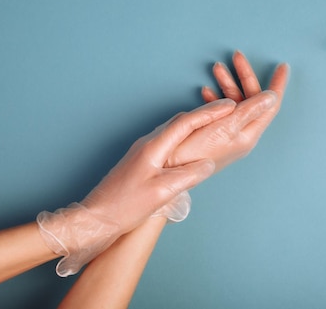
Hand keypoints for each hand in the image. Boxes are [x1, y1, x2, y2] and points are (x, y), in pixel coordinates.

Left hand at [37, 99, 234, 276]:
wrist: (96, 217)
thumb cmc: (124, 206)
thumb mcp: (161, 193)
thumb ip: (187, 176)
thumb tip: (208, 164)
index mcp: (153, 147)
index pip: (186, 123)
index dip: (210, 113)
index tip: (230, 106)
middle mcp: (148, 144)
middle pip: (180, 122)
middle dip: (205, 114)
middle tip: (227, 111)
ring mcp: (143, 152)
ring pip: (174, 130)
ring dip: (195, 124)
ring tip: (214, 123)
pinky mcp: (141, 161)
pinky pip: (168, 141)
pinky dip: (185, 137)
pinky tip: (190, 144)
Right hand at [167, 51, 289, 171]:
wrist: (170, 170)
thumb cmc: (195, 152)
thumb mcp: (225, 127)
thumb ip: (249, 110)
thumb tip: (272, 96)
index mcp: (248, 133)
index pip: (270, 105)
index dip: (277, 84)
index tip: (282, 67)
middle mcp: (241, 133)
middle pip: (251, 99)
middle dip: (245, 77)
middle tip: (237, 56)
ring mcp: (228, 134)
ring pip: (234, 102)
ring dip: (228, 84)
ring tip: (217, 68)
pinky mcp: (213, 134)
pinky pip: (221, 111)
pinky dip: (216, 98)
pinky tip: (206, 92)